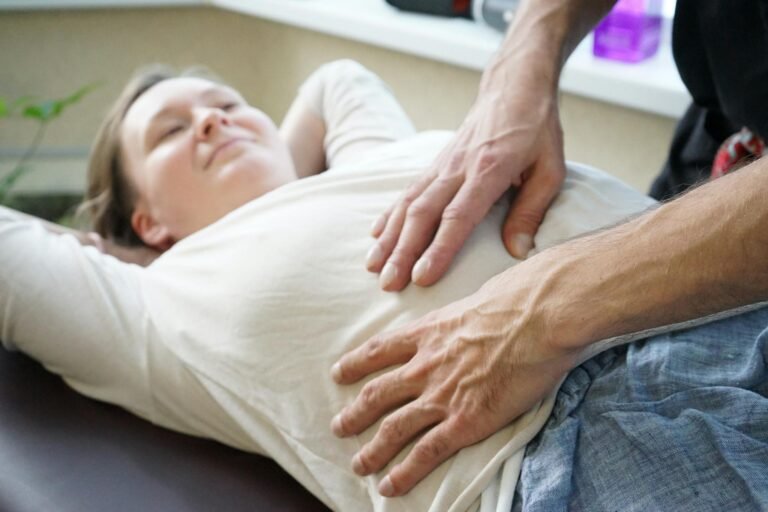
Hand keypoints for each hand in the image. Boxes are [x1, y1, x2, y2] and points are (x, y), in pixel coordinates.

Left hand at [330, 267, 580, 496]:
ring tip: (359, 464)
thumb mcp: (474, 298)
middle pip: (378, 394)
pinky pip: (426, 452)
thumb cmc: (516, 298)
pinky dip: (405, 472)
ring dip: (372, 450)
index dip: (355, 364)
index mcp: (427, 333)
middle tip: (339, 426)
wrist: (537, 317)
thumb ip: (462, 316)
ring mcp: (442, 395)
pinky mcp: (465, 421)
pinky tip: (390, 486)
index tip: (339, 373)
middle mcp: (425, 366)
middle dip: (355, 413)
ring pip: (394, 428)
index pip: (378, 350)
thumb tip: (472, 315)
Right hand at [366, 89, 565, 291]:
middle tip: (389, 284)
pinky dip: (388, 215)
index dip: (439, 248)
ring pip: (408, 203)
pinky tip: (375, 235)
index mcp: (489, 170)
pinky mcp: (434, 163)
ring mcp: (441, 165)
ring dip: (389, 237)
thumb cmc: (536, 129)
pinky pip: (406, 191)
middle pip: (423, 214)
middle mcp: (457, 168)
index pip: (458, 216)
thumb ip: (531, 210)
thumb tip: (517, 251)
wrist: (513, 86)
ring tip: (373, 266)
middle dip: (403, 251)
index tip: (422, 277)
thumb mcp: (550, 169)